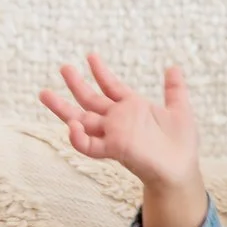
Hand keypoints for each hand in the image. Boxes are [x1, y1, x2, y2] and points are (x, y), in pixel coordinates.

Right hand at [40, 56, 200, 187]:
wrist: (182, 169)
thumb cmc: (181, 144)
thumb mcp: (180, 110)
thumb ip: (174, 90)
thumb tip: (173, 67)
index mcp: (132, 108)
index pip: (111, 87)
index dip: (101, 72)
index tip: (91, 56)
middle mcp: (119, 120)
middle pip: (90, 101)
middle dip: (75, 85)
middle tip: (63, 68)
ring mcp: (114, 134)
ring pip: (81, 121)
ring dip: (62, 109)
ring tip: (44, 94)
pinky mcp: (114, 149)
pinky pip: (88, 145)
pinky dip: (77, 136)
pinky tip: (71, 125)